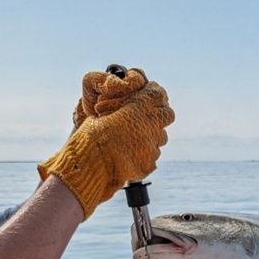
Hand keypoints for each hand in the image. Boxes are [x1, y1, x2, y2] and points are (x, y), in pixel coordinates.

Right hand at [40, 65, 174, 217]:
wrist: (90, 165)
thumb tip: (127, 101)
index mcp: (138, 107)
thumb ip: (121, 105)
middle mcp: (150, 125)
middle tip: (145, 119)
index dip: (154, 94)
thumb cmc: (91, 136)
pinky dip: (143, 155)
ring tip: (131, 141)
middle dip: (159, 115)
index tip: (149, 95)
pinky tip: (128, 156)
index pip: (158, 94)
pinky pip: (151, 156)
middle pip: (167, 115)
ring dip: (150, 137)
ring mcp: (152, 146)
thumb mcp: (102, 112)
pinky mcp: (149, 163)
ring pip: (160, 137)